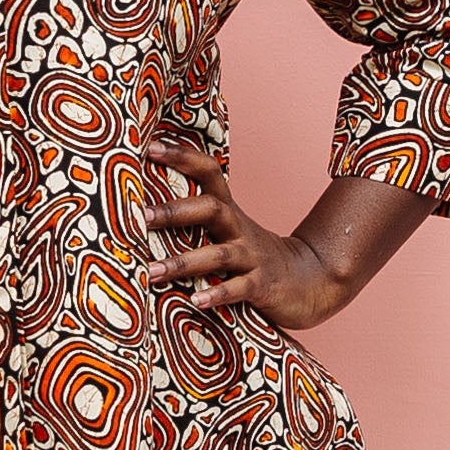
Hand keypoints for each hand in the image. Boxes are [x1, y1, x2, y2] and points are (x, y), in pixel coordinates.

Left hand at [143, 140, 348, 330]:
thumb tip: (140, 211)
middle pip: (210, 208)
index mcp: (229, 211)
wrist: (310, 281)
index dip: (183, 158)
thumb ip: (194, 220)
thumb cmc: (253, 256)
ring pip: (217, 254)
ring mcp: (252, 257)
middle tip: (140, 216)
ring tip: (151, 272)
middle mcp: (239, 229)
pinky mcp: (262, 286)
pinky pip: (238, 289)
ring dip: (183, 262)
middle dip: (174, 211)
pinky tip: (196, 301)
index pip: (209, 173)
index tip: (150, 148)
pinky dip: (217, 294)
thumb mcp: (227, 231)